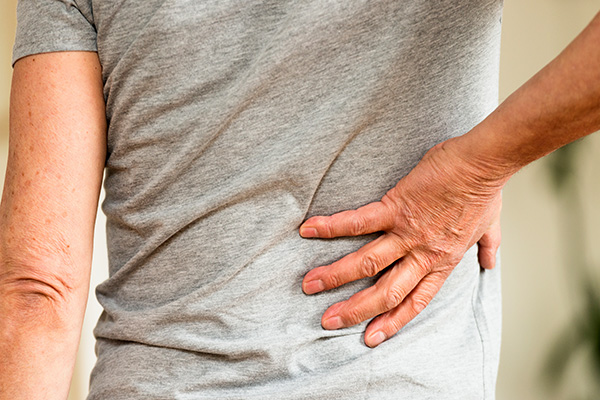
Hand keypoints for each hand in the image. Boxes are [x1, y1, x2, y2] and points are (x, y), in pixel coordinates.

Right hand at [299, 137, 504, 347]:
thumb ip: (487, 247)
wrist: (483, 163)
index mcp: (442, 262)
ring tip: (309, 284)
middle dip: (354, 310)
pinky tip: (309, 230)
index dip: (392, 322)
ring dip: (335, 276)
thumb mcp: (489, 227)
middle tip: (328, 321)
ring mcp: (407, 233)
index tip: (370, 337)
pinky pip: (359, 222)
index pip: (415, 302)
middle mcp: (422, 254)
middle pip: (385, 293)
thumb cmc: (485, 192)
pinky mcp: (395, 208)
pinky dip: (332, 227)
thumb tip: (489, 261)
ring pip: (366, 263)